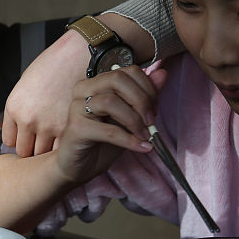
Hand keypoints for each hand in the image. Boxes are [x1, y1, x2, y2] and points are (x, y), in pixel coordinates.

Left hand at [3, 30, 86, 156]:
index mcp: (14, 107)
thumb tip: (14, 129)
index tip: (28, 139)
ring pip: (42, 155)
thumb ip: (19, 108)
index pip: (9, 140)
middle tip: (44, 144)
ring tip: (58, 143)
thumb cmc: (54, 65)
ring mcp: (49, 126)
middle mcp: (28, 119)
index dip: (20, 141)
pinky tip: (70, 139)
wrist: (79, 54)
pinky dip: (65, 148)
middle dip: (33, 149)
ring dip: (49, 151)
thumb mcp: (26, 83)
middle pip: (25, 151)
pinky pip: (61, 151)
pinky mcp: (69, 129)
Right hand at [53, 66, 166, 184]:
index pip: (128, 71)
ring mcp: (77, 107)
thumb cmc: (103, 141)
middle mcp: (84, 89)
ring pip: (111, 101)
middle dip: (141, 100)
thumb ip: (144, 95)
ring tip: (145, 135)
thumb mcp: (129, 117)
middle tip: (151, 121)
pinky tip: (142, 147)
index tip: (155, 109)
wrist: (79, 166)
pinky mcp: (76, 128)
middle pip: (117, 79)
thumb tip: (162, 74)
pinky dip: (129, 140)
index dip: (147, 88)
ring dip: (134, 120)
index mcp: (98, 82)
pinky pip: (109, 130)